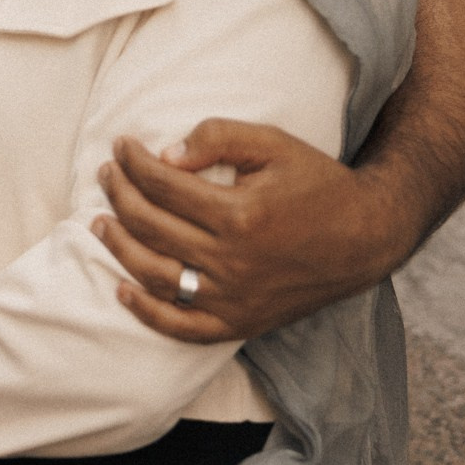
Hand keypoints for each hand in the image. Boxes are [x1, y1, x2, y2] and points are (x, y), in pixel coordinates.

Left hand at [92, 119, 413, 342]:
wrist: (365, 237)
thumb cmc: (316, 183)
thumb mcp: (273, 144)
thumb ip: (218, 138)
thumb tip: (165, 154)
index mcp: (239, 214)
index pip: (162, 185)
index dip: (133, 162)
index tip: (121, 146)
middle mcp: (232, 261)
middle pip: (151, 227)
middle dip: (119, 195)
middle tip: (106, 174)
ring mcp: (234, 298)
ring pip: (156, 277)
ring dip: (118, 248)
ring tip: (99, 222)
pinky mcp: (240, 322)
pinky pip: (182, 327)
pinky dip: (147, 312)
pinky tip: (123, 288)